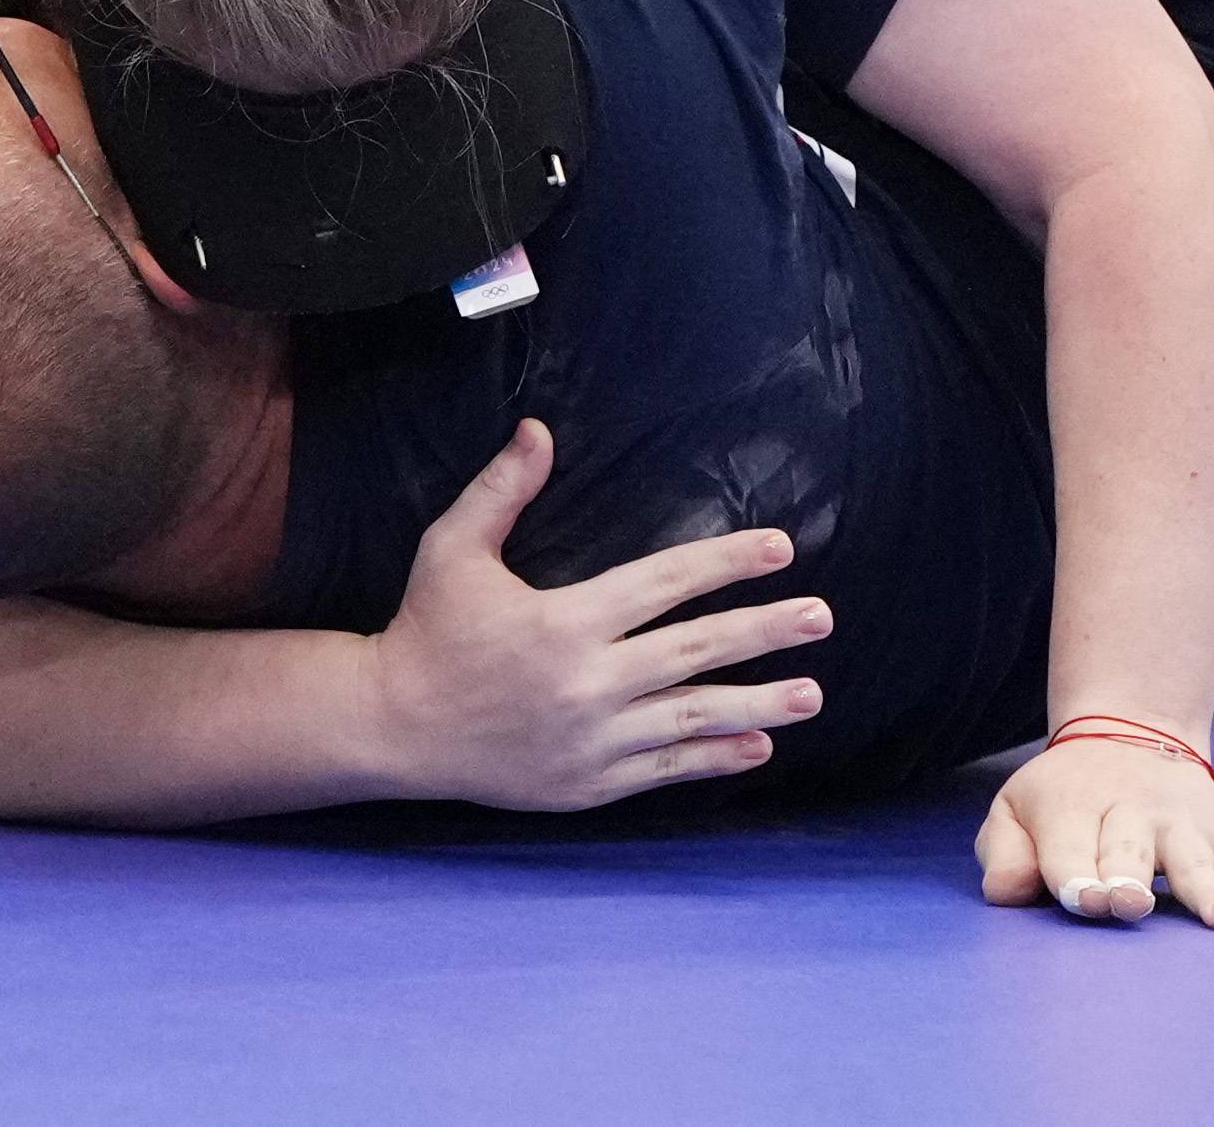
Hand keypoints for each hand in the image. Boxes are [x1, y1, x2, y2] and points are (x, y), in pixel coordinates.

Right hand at [363, 419, 830, 811]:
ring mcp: (591, 741)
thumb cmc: (428, 627)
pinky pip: (663, 769)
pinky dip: (712, 758)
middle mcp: (588, 683)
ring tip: (811, 693)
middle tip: (820, 617)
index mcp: (565, 621)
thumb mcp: (454, 547)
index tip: (778, 549)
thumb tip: (539, 430)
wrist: (393, 726)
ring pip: (691, 718)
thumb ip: (501, 489)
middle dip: (763, 632)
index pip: (663, 584)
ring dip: (758, 704)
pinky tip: (756, 746)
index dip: (724, 562)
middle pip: (693, 651)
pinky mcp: (587, 784)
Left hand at [978, 738, 1213, 927]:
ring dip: (1208, 888)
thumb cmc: (1062, 799)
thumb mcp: (1016, 812)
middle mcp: (1127, 812)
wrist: (1124, 730)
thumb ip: (1004, 853)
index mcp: (1070, 807)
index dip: (1074, 878)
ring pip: (1194, 858)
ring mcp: (1180, 821)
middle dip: (1128, 879)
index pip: (1066, 851)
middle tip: (1131, 903)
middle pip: (1126, 853)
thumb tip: (1004, 894)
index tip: (1086, 901)